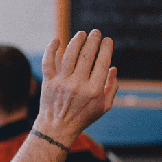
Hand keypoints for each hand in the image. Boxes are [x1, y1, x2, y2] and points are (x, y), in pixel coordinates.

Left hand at [33, 29, 117, 146]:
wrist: (57, 129)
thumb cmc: (82, 117)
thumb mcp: (103, 107)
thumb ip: (111, 88)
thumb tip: (113, 68)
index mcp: (94, 91)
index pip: (102, 62)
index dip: (106, 48)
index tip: (107, 40)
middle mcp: (78, 85)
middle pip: (87, 55)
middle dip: (93, 40)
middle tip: (95, 32)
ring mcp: (62, 83)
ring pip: (69, 54)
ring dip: (76, 40)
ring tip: (82, 34)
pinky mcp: (48, 82)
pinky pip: (48, 61)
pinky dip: (51, 48)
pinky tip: (57, 40)